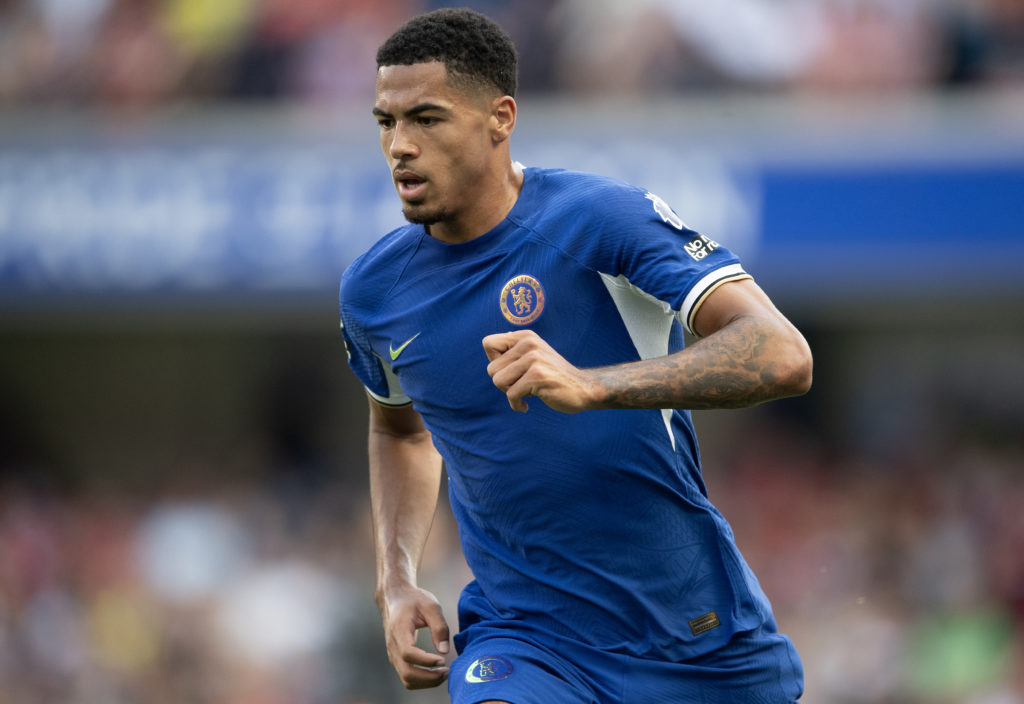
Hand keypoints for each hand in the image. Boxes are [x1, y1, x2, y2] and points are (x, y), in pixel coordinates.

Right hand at [378, 584, 450, 688]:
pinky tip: (435, 672)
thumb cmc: (414, 600)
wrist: (396, 598)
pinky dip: (422, 680)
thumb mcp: (431, 606)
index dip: (426, 661)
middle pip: (407, 673)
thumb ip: (439, 627)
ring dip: (426, 682)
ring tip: (444, 674)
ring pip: (406, 679)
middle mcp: (393, 646)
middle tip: (447, 672)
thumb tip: (444, 651)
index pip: (408, 653)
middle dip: (429, 678)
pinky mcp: (397, 658)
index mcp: (399, 630)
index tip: (443, 660)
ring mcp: (393, 654)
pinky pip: (407, 676)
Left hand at [483, 330, 600, 412]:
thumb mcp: (533, 356)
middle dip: (503, 382)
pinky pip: (511, 395)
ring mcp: (534, 359)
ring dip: (509, 393)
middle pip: (491, 369)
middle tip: (521, 385)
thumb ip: (513, 351)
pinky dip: (516, 405)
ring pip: (498, 381)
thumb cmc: (553, 376)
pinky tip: (526, 406)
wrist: (583, 388)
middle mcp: (529, 343)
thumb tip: (488, 343)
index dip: (494, 362)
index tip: (511, 371)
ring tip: (525, 392)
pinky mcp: (538, 376)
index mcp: (525, 336)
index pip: (488, 343)